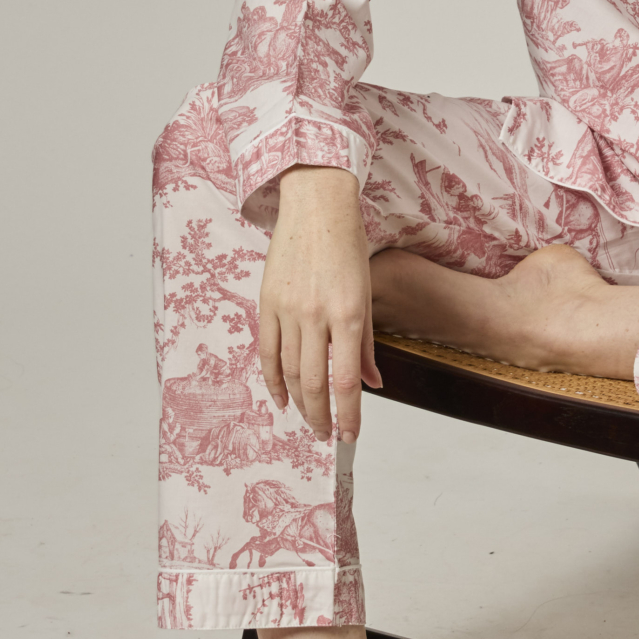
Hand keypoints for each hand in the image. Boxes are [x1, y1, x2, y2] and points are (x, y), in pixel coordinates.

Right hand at [258, 166, 382, 441]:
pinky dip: (273, 380)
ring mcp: (288, 309)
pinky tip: (282, 397)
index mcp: (349, 313)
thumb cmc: (348, 243)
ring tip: (309, 419)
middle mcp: (317, 315)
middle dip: (322, 416)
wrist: (316, 203)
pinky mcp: (266, 302)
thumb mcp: (368, 291)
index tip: (349, 435)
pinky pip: (266, 351)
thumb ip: (368, 343)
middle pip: (314, 383)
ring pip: (289, 372)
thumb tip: (372, 384)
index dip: (347, 415)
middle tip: (327, 434)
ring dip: (299, 403)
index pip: (346, 381)